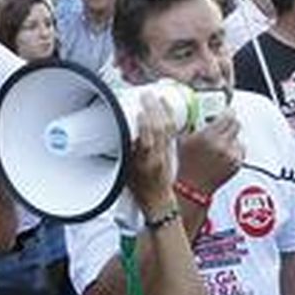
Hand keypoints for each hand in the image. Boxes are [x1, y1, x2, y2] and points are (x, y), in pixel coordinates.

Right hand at [126, 93, 179, 214]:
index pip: (147, 143)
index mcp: (145, 164)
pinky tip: (166, 105)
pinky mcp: (172, 149)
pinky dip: (170, 115)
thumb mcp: (125, 170)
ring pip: (168, 128)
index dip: (144, 126)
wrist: (158, 199)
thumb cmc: (140, 188)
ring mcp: (167, 152)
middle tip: (146, 95)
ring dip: (163, 109)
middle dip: (154, 110)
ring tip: (156, 96)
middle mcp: (158, 156)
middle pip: (159, 130)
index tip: (140, 112)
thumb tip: (122, 129)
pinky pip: (173, 129)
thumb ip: (125, 151)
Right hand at [175, 110, 243, 196]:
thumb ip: (192, 123)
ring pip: (238, 137)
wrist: (194, 189)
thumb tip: (195, 111)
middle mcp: (221, 145)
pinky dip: (234, 149)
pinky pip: (240, 149)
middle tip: (222, 125)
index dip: (226, 112)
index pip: (228, 115)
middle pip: (236, 123)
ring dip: (231, 137)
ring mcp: (231, 155)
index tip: (224, 111)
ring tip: (219, 144)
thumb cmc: (187, 167)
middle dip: (229, 122)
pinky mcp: (237, 164)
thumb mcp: (183, 141)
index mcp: (207, 136)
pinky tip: (222, 154)